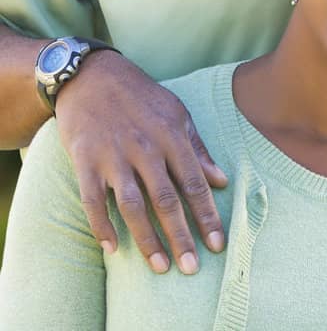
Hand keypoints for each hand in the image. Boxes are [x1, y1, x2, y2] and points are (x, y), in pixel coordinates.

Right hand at [53, 50, 228, 274]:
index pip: (195, 184)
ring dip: (146, 238)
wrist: (93, 77)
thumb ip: (199, 149)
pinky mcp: (85, 161)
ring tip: (159, 265)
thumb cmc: (142, 98)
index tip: (217, 244)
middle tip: (191, 267)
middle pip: (166, 200)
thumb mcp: (178, 115)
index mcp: (173, 138)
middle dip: (181, 236)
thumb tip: (222, 180)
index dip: (207, 216)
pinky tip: (111, 248)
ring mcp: (114, 157)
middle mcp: (146, 150)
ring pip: (132, 206)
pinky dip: (101, 225)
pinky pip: (92, 201)